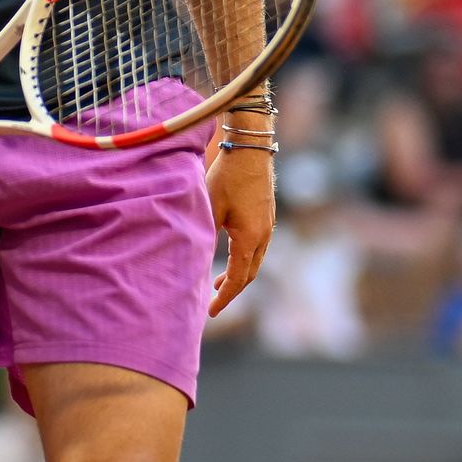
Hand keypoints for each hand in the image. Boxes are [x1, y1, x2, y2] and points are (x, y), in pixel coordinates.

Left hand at [205, 140, 275, 318]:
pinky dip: (243, 259)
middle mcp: (264, 236)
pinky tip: (231, 253)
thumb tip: (194, 262)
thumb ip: (204, 236)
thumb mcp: (210, 208)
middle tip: (213, 301)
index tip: (211, 312)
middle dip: (232, 290)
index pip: (238, 279)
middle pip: (249, 274)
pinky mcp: (266, 215)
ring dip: (238, 274)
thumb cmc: (228, 177)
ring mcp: (268, 225)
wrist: (251, 149)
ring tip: (219, 282)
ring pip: (255, 261)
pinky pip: (257, 247)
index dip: (225, 298)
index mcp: (250, 239)